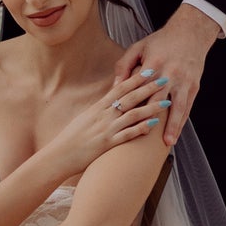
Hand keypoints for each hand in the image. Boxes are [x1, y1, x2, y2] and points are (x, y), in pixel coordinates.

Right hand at [44, 65, 168, 182]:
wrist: (59, 156)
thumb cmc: (71, 139)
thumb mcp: (85, 119)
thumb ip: (99, 110)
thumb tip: (110, 102)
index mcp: (98, 108)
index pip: (120, 88)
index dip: (135, 78)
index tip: (149, 70)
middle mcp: (103, 116)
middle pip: (129, 98)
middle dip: (148, 88)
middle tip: (164, 79)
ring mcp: (106, 130)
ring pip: (132, 115)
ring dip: (151, 107)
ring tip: (166, 102)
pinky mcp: (107, 144)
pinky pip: (127, 135)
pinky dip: (141, 128)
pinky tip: (154, 125)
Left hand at [114, 4, 219, 148]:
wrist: (191, 32)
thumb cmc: (161, 41)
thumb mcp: (139, 47)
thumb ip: (124, 66)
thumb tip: (115, 87)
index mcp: (154, 64)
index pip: (140, 87)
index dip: (132, 102)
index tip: (122, 117)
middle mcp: (171, 74)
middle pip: (159, 100)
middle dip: (151, 118)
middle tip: (142, 135)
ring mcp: (184, 81)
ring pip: (178, 107)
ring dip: (173, 126)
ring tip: (167, 143)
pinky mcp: (194, 86)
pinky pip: (187, 107)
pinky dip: (182, 122)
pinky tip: (176, 134)